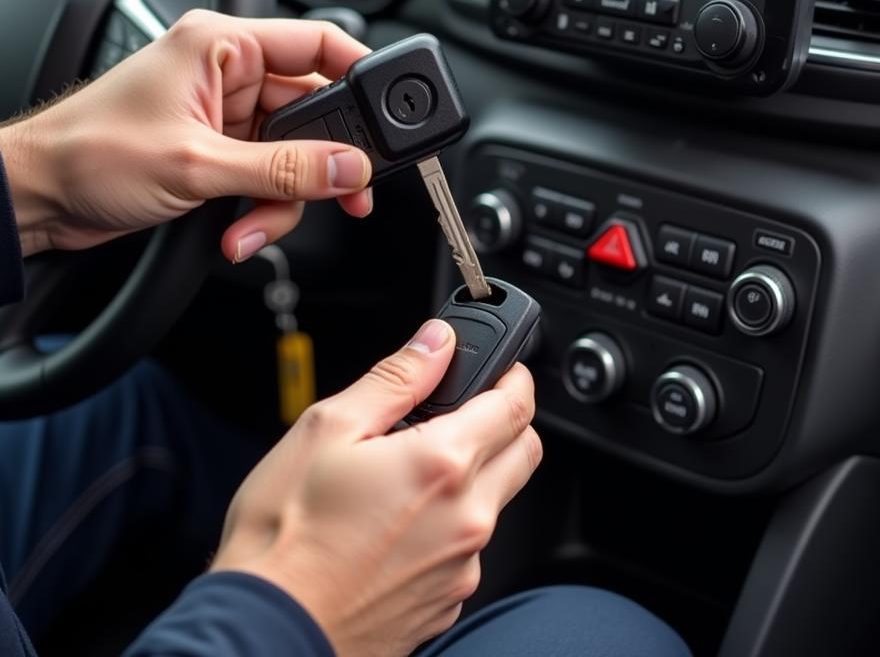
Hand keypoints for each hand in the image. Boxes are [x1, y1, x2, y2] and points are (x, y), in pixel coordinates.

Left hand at [0, 9, 374, 258]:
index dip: (360, 73)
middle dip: (325, 160)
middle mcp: (228, 74)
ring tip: (256, 227)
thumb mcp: (197, 164)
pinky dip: (265, 209)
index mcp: (222, 45)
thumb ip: (283, 169)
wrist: (38, 196)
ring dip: (287, 198)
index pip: (316, 43)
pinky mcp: (220, 150)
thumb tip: (347, 168)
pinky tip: (240, 231)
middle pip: (314, 111)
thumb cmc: (87, 152)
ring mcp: (226, 115)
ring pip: (296, 154)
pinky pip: (271, 177)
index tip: (390, 112)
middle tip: (348, 192)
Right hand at [211, 320, 541, 656]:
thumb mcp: (328, 429)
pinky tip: (398, 522)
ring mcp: (461, 567)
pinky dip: (450, 524)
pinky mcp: (447, 602)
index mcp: (444, 465)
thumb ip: (395, 378)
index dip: (513, 377)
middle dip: (507, 421)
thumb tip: (436, 342)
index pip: (517, 405)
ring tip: (410, 470)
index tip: (502, 369)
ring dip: (476, 475)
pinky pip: (468, 548)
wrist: (263, 633)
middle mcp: (468, 519)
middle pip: (524, 452)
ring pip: (497, 501)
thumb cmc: (284, 538)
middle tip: (465, 411)